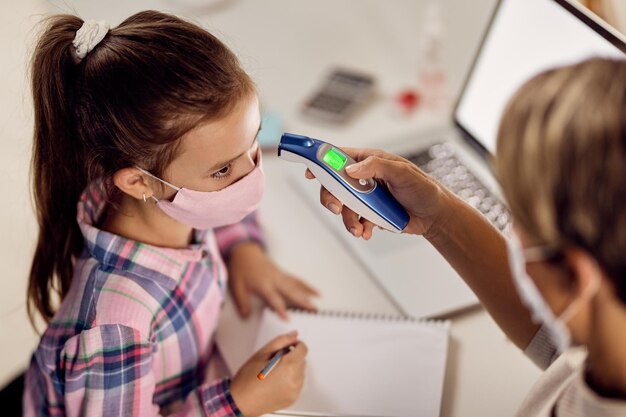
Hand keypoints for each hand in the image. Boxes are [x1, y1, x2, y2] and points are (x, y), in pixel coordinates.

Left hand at [227, 242, 318, 318]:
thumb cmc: (241, 268)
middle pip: (291, 291)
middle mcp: (275, 280)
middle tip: (313, 309)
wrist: (245, 251)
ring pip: (297, 285)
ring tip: (317, 303)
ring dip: (308, 294)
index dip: (281, 308)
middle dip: (303, 301)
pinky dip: (306, 286)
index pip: (274, 298)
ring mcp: (280, 276)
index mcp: (263, 284)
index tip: (288, 318)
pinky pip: (297, 280)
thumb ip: (242, 301)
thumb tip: (245, 315)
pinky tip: (314, 291)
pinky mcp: (283, 274)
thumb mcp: (237, 286)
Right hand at [230, 331, 307, 416]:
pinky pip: (297, 384)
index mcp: (288, 366)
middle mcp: (295, 380)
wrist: (240, 402)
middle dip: (291, 357)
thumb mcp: (262, 353)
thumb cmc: (247, 379)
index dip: (295, 344)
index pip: (303, 349)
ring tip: (274, 372)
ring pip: (300, 372)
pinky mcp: (292, 399)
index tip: (288, 346)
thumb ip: (281, 341)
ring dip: (292, 369)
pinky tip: (276, 382)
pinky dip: (290, 380)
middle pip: (301, 360)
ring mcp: (295, 391)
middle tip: (274, 361)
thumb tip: (294, 335)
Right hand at [305, 147, 448, 238]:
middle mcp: (365, 178)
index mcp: (370, 161)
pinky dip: (358, 227)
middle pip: (334, 184)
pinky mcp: (370, 213)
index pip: (340, 156)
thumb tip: (351, 169)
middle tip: (335, 208)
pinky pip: (355, 220)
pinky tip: (367, 232)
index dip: (321, 161)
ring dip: (346, 219)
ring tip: (358, 229)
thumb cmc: (423, 188)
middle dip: (331, 197)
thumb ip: (377, 167)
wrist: (435, 216)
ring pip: (343, 206)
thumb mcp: (403, 173)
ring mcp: (366, 196)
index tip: (310, 170)